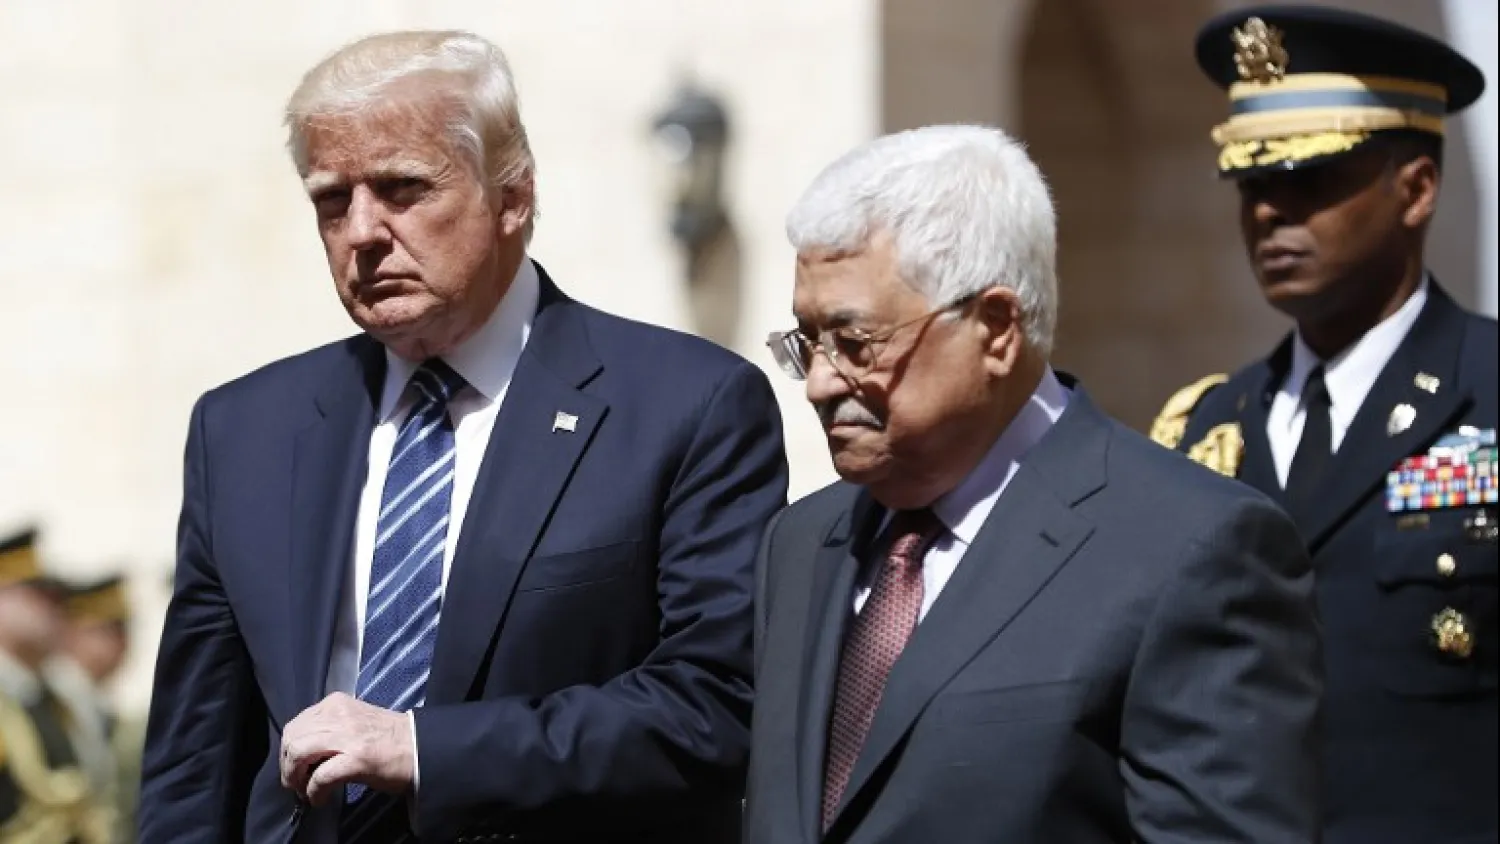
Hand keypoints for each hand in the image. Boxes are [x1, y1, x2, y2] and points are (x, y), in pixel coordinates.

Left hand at [280, 692, 413, 806]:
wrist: (422, 748)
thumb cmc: (391, 739)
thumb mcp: (355, 721)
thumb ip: (330, 727)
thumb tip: (305, 751)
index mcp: (337, 704)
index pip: (297, 724)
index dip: (288, 750)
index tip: (294, 768)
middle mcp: (339, 715)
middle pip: (292, 738)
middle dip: (287, 765)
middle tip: (295, 783)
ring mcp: (348, 736)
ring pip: (299, 753)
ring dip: (295, 777)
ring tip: (304, 790)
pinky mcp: (357, 758)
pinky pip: (320, 777)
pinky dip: (314, 791)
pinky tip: (319, 799)